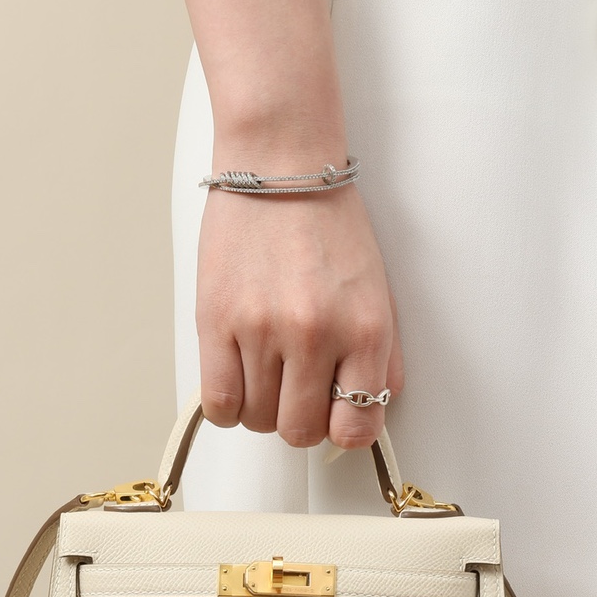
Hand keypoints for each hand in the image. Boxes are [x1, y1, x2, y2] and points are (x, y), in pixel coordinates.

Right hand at [195, 182, 403, 448]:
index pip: (357, 428)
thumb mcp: (377, 292)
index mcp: (365, 330)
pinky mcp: (216, 321)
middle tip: (296, 391)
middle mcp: (316, 335)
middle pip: (301, 431)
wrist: (280, 165)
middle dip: (299, 421)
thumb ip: (381, 358)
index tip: (335, 419)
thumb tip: (369, 416)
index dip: (344, 432)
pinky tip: (237, 380)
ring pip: (258, 421)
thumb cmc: (330, 226)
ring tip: (266, 372)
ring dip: (262, 408)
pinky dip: (228, 407)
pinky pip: (219, 403)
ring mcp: (263, 330)